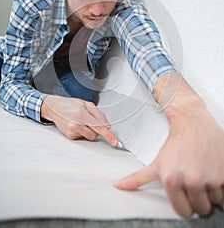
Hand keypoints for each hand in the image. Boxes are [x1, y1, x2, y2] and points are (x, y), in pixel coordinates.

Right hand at [41, 95, 117, 145]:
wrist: (53, 108)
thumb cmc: (69, 104)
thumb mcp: (86, 104)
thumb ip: (98, 114)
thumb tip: (107, 125)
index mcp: (82, 114)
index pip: (99, 127)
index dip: (108, 135)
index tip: (114, 142)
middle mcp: (76, 124)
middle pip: (96, 134)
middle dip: (96, 128)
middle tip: (89, 119)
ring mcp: (72, 132)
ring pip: (90, 136)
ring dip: (89, 130)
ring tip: (81, 121)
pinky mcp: (69, 136)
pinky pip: (83, 137)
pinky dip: (82, 132)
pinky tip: (75, 124)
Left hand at [114, 74, 223, 216]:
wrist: (192, 122)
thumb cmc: (176, 141)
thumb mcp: (156, 162)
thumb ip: (137, 178)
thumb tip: (119, 186)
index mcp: (172, 181)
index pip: (183, 211)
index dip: (184, 205)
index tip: (185, 197)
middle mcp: (192, 180)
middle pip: (200, 208)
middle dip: (198, 198)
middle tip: (194, 181)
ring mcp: (210, 178)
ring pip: (214, 200)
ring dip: (210, 190)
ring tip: (202, 172)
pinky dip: (221, 184)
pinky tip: (211, 170)